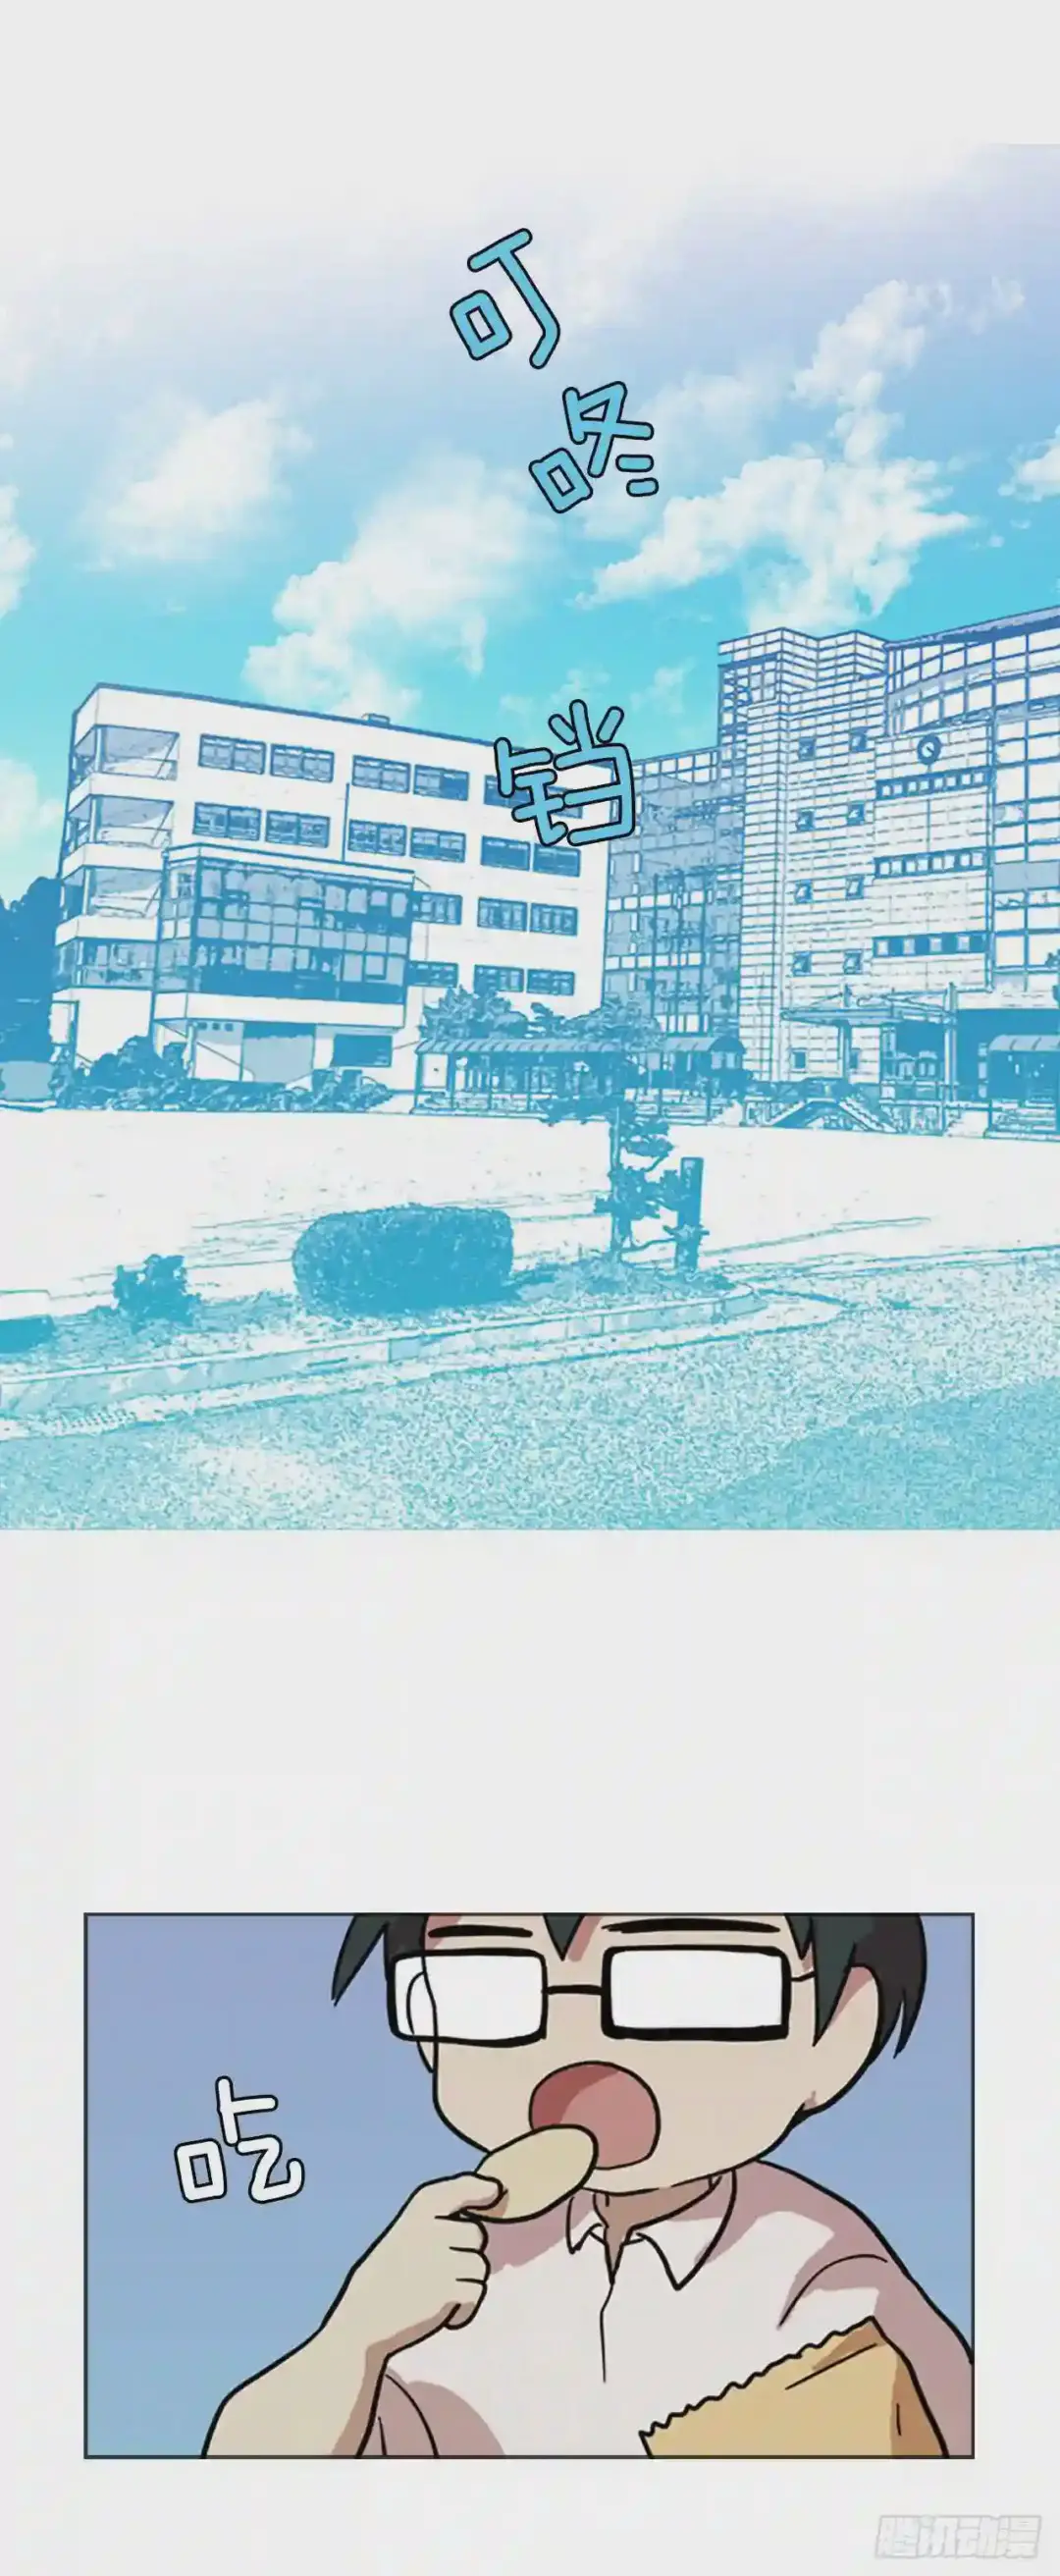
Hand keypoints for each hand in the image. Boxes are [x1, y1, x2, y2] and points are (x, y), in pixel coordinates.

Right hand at [350, 2170, 503, 2358]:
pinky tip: (442, 2309)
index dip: (483, 2189)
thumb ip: (447, 2210)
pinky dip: (464, 2307)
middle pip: (478, 2234)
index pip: (464, 2187)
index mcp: (420, 2208)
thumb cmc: (392, 2271)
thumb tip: (497, 2193)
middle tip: (436, 2269)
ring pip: (480, 2266)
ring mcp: (441, 2258)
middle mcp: (432, 2227)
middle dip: (466, 2252)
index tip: (495, 2192)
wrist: (364, 2317)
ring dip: (465, 2282)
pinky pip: (477, 2292)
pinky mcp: (449, 2290)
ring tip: (434, 2290)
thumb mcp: (410, 2228)